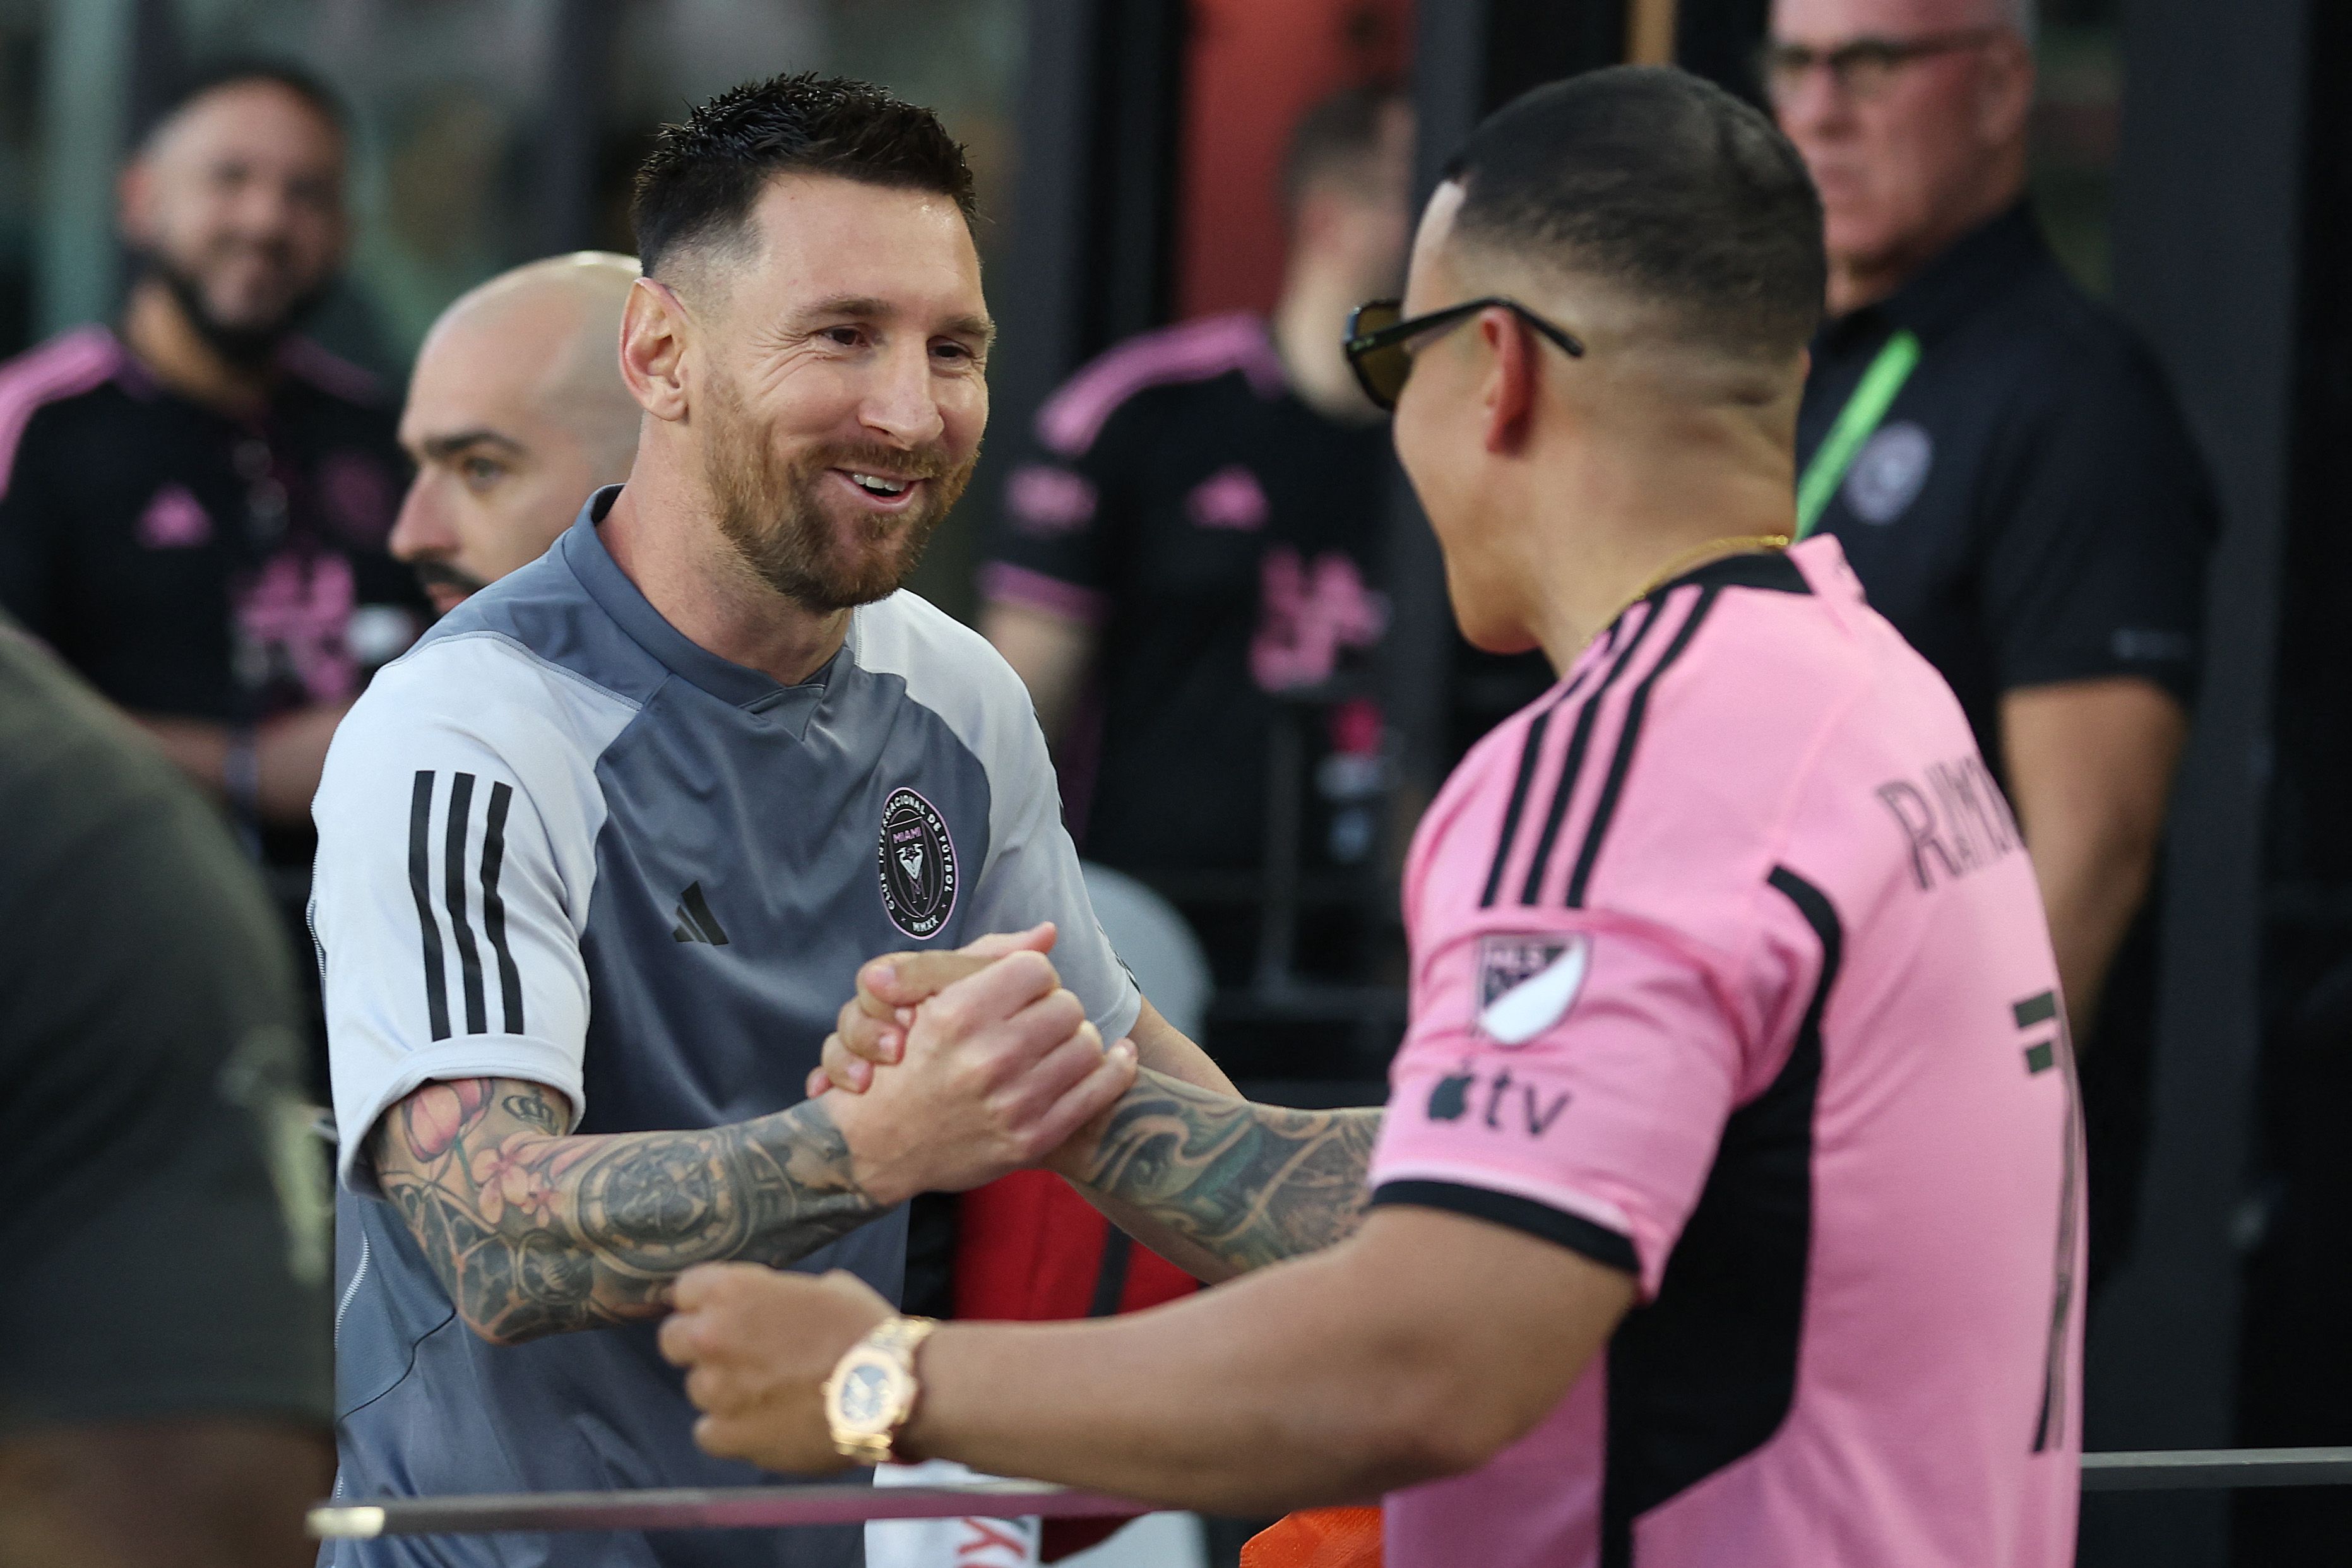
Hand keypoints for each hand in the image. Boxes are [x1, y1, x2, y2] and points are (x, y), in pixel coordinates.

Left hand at [659, 1263, 891, 1474]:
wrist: (888, 1389)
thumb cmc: (864, 1329)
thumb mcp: (826, 1287)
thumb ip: (781, 1295)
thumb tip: (774, 1306)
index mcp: (733, 1291)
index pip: (684, 1289)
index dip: (705, 1300)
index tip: (722, 1311)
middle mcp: (712, 1337)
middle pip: (672, 1339)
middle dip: (699, 1344)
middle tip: (738, 1353)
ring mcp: (716, 1390)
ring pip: (696, 1388)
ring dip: (723, 1389)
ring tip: (766, 1394)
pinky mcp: (728, 1436)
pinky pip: (708, 1432)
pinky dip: (729, 1430)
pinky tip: (762, 1424)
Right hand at [823, 948, 1137, 1202]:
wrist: (882, 1145)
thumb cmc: (909, 1062)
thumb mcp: (929, 999)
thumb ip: (987, 957)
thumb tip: (1049, 933)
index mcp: (958, 1015)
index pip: (1037, 970)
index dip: (1032, 977)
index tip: (1022, 993)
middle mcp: (988, 1058)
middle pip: (1066, 1006)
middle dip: (1055, 1008)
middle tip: (1039, 1022)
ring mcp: (1014, 1103)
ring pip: (1088, 1044)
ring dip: (1078, 1040)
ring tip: (1058, 1046)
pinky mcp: (1033, 1139)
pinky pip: (1100, 1091)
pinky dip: (1115, 1068)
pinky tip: (1115, 1058)